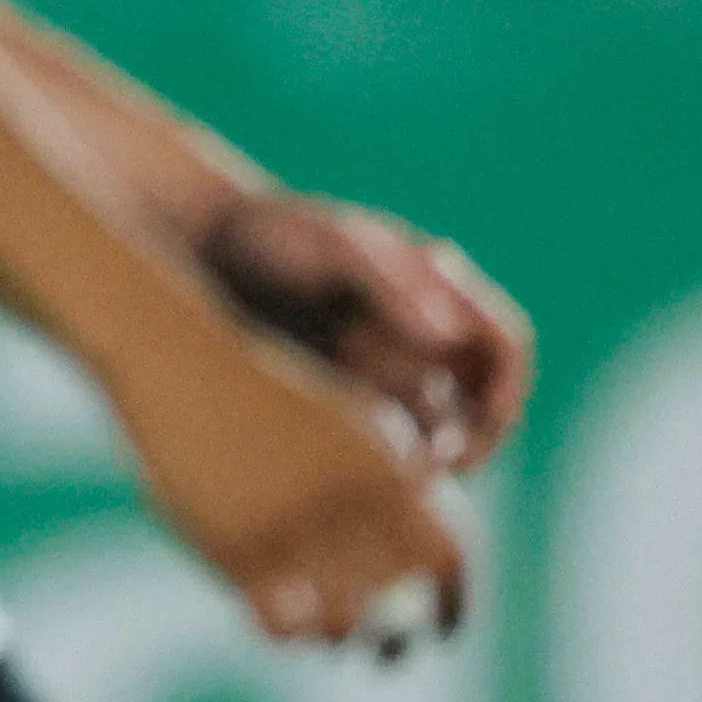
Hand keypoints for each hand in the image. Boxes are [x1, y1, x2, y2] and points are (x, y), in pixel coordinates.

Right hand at [111, 313, 468, 648]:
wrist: (177, 358)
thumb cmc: (266, 386)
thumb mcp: (348, 419)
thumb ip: (398, 479)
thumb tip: (433, 558)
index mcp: (385, 464)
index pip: (449, 559)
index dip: (452, 602)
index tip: (441, 626)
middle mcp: (345, 499)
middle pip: (397, 600)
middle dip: (393, 628)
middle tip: (382, 643)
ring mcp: (288, 526)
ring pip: (344, 624)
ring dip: (340, 631)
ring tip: (330, 629)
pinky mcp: (234, 548)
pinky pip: (283, 626)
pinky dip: (290, 632)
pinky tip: (282, 617)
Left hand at [202, 192, 533, 473]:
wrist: (196, 247)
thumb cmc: (268, 234)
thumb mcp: (326, 244)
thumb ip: (388, 281)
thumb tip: (446, 333)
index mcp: (437, 283)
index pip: (505, 343)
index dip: (504, 394)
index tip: (468, 436)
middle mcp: (425, 327)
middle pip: (480, 402)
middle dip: (459, 436)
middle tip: (413, 467)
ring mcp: (391, 362)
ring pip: (438, 427)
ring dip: (419, 450)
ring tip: (366, 457)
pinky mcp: (352, 393)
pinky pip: (390, 439)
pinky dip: (380, 456)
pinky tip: (338, 462)